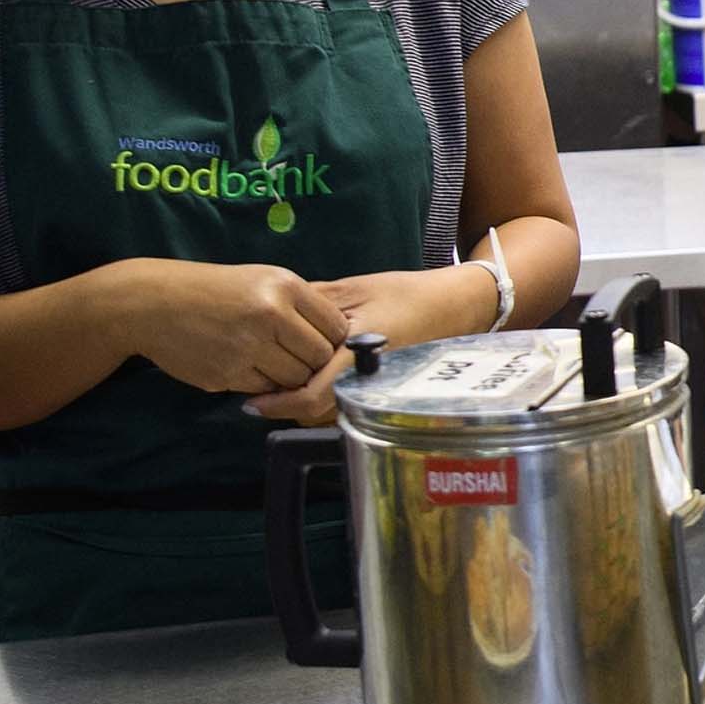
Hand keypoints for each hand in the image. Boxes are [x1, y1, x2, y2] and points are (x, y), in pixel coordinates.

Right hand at [120, 260, 348, 397]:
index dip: (334, 341)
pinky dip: (263, 385)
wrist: (152, 302)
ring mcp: (247, 346)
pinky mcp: (227, 373)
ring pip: (295, 379)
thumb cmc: (215, 290)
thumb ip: (302, 305)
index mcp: (285, 288)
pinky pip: (265, 389)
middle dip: (315, 364)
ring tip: (273, 363)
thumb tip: (342, 337)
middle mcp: (270, 315)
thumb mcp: (263, 280)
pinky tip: (249, 368)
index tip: (325, 344)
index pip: (336, 327)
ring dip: (290, 378)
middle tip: (301, 360)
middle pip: (320, 357)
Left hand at [243, 267, 495, 424]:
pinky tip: (312, 379)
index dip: (276, 405)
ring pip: (328, 413)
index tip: (250, 403)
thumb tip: (269, 317)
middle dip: (284, 405)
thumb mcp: (354, 290)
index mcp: (356, 357)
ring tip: (281, 384)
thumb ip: (312, 305)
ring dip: (302, 404)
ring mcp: (376, 389)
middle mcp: (367, 381)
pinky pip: (344, 404)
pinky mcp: (381, 389)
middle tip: (258, 389)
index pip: (310, 398)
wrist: (455, 307)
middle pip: (314, 413)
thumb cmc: (406, 294)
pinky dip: (322, 398)